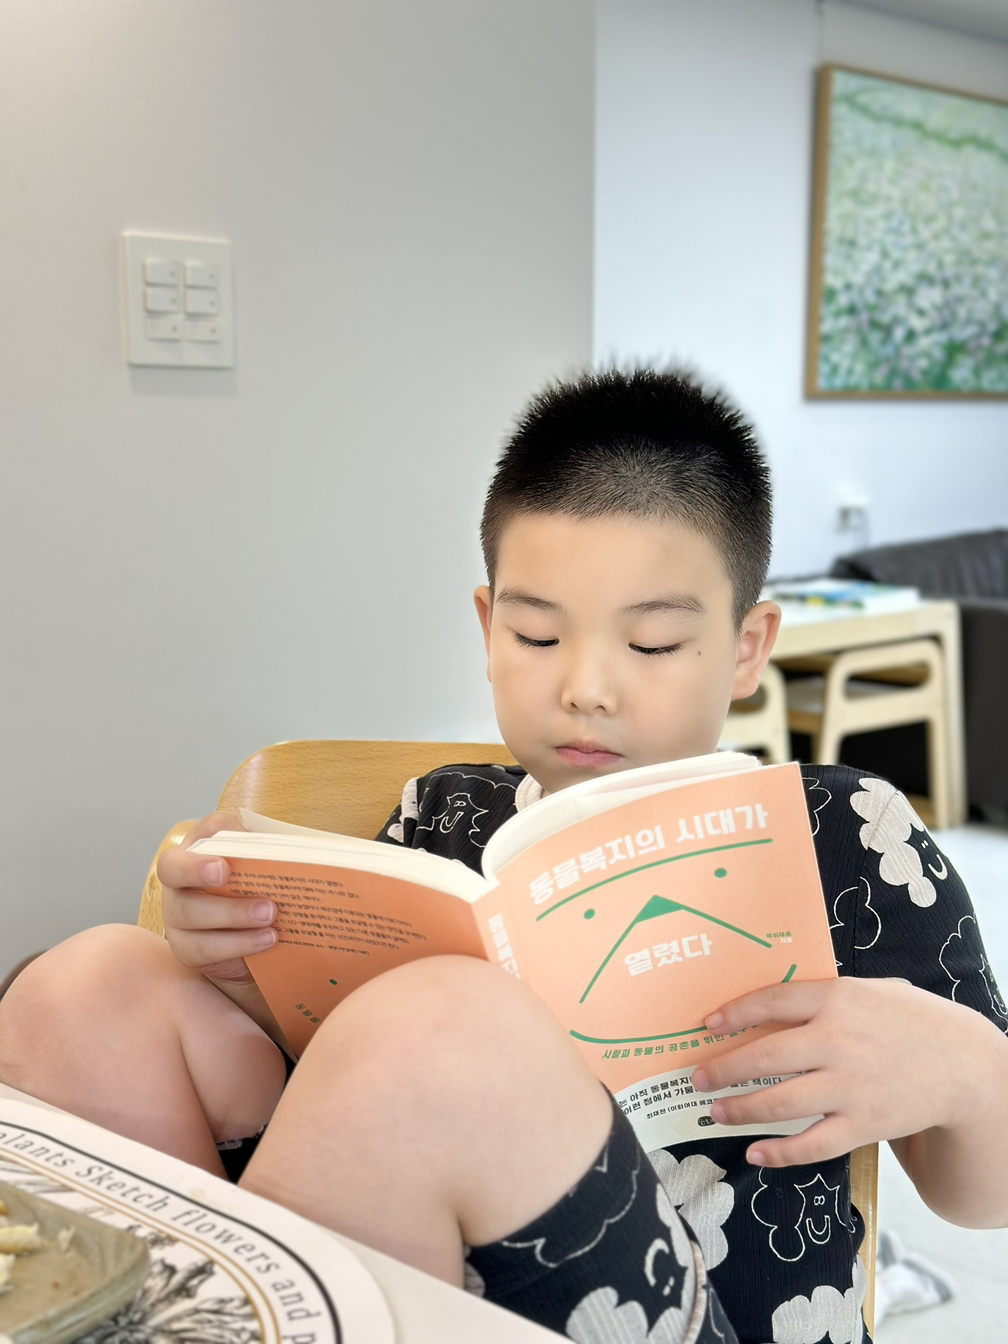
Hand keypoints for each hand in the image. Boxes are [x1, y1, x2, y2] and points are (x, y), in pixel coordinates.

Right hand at [158, 811, 277, 986]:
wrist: (248, 942)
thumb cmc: (259, 892)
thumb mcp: (269, 868)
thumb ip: (277, 853)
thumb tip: (307, 849)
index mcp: (203, 847)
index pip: (201, 831)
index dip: (213, 833)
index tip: (227, 856)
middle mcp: (179, 878)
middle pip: (174, 869)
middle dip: (200, 871)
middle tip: (229, 875)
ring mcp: (176, 914)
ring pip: (189, 912)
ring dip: (232, 913)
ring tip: (269, 915)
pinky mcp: (185, 948)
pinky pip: (204, 947)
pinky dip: (238, 944)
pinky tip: (266, 939)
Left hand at [689, 977, 985, 1167]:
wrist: (964, 1065)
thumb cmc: (909, 1021)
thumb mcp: (869, 990)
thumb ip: (823, 995)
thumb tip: (766, 1001)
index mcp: (838, 999)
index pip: (772, 1001)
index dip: (734, 1013)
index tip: (708, 1025)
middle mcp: (839, 1041)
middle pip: (765, 1056)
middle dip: (724, 1069)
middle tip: (697, 1077)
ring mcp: (851, 1087)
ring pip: (781, 1103)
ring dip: (740, 1110)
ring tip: (714, 1112)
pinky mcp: (864, 1124)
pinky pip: (813, 1144)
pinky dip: (780, 1153)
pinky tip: (755, 1153)